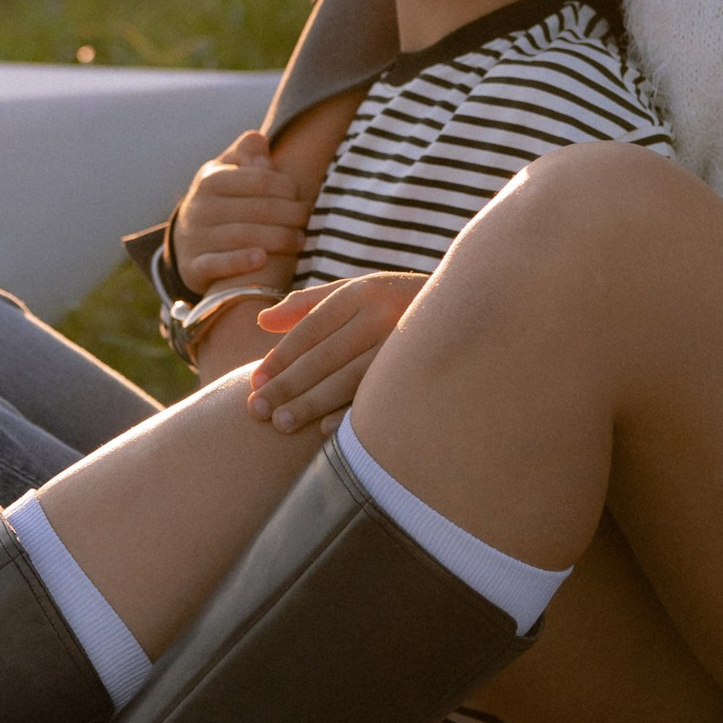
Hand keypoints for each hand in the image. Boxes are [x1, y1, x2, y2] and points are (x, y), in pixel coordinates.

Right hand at [172, 130, 312, 294]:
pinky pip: (218, 264)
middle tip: (308, 219)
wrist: (186, 242)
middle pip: (257, 209)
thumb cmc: (221, 199)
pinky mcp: (194, 266)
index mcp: (211, 180)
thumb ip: (246, 153)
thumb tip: (261, 140)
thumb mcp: (226, 171)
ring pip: (243, 236)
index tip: (303, 195)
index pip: (259, 179)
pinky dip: (241, 261)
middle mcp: (200, 207)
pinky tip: (263, 259)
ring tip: (300, 241)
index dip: (287, 187)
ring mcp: (196, 238)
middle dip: (290, 214)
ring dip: (278, 239)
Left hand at [244, 274, 425, 432]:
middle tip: (255, 410)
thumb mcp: (356, 292)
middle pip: (325, 355)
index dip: (281, 356)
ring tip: (280, 424)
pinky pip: (380, 397)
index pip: (312, 328)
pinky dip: (351, 413)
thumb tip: (262, 322)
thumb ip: (307, 305)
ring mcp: (404, 346)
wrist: (467, 309)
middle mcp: (384, 316)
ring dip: (312, 403)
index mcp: (363, 293)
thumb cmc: (394, 304)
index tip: (255, 381)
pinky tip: (324, 431)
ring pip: (349, 379)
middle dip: (288, 385)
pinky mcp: (419, 373)